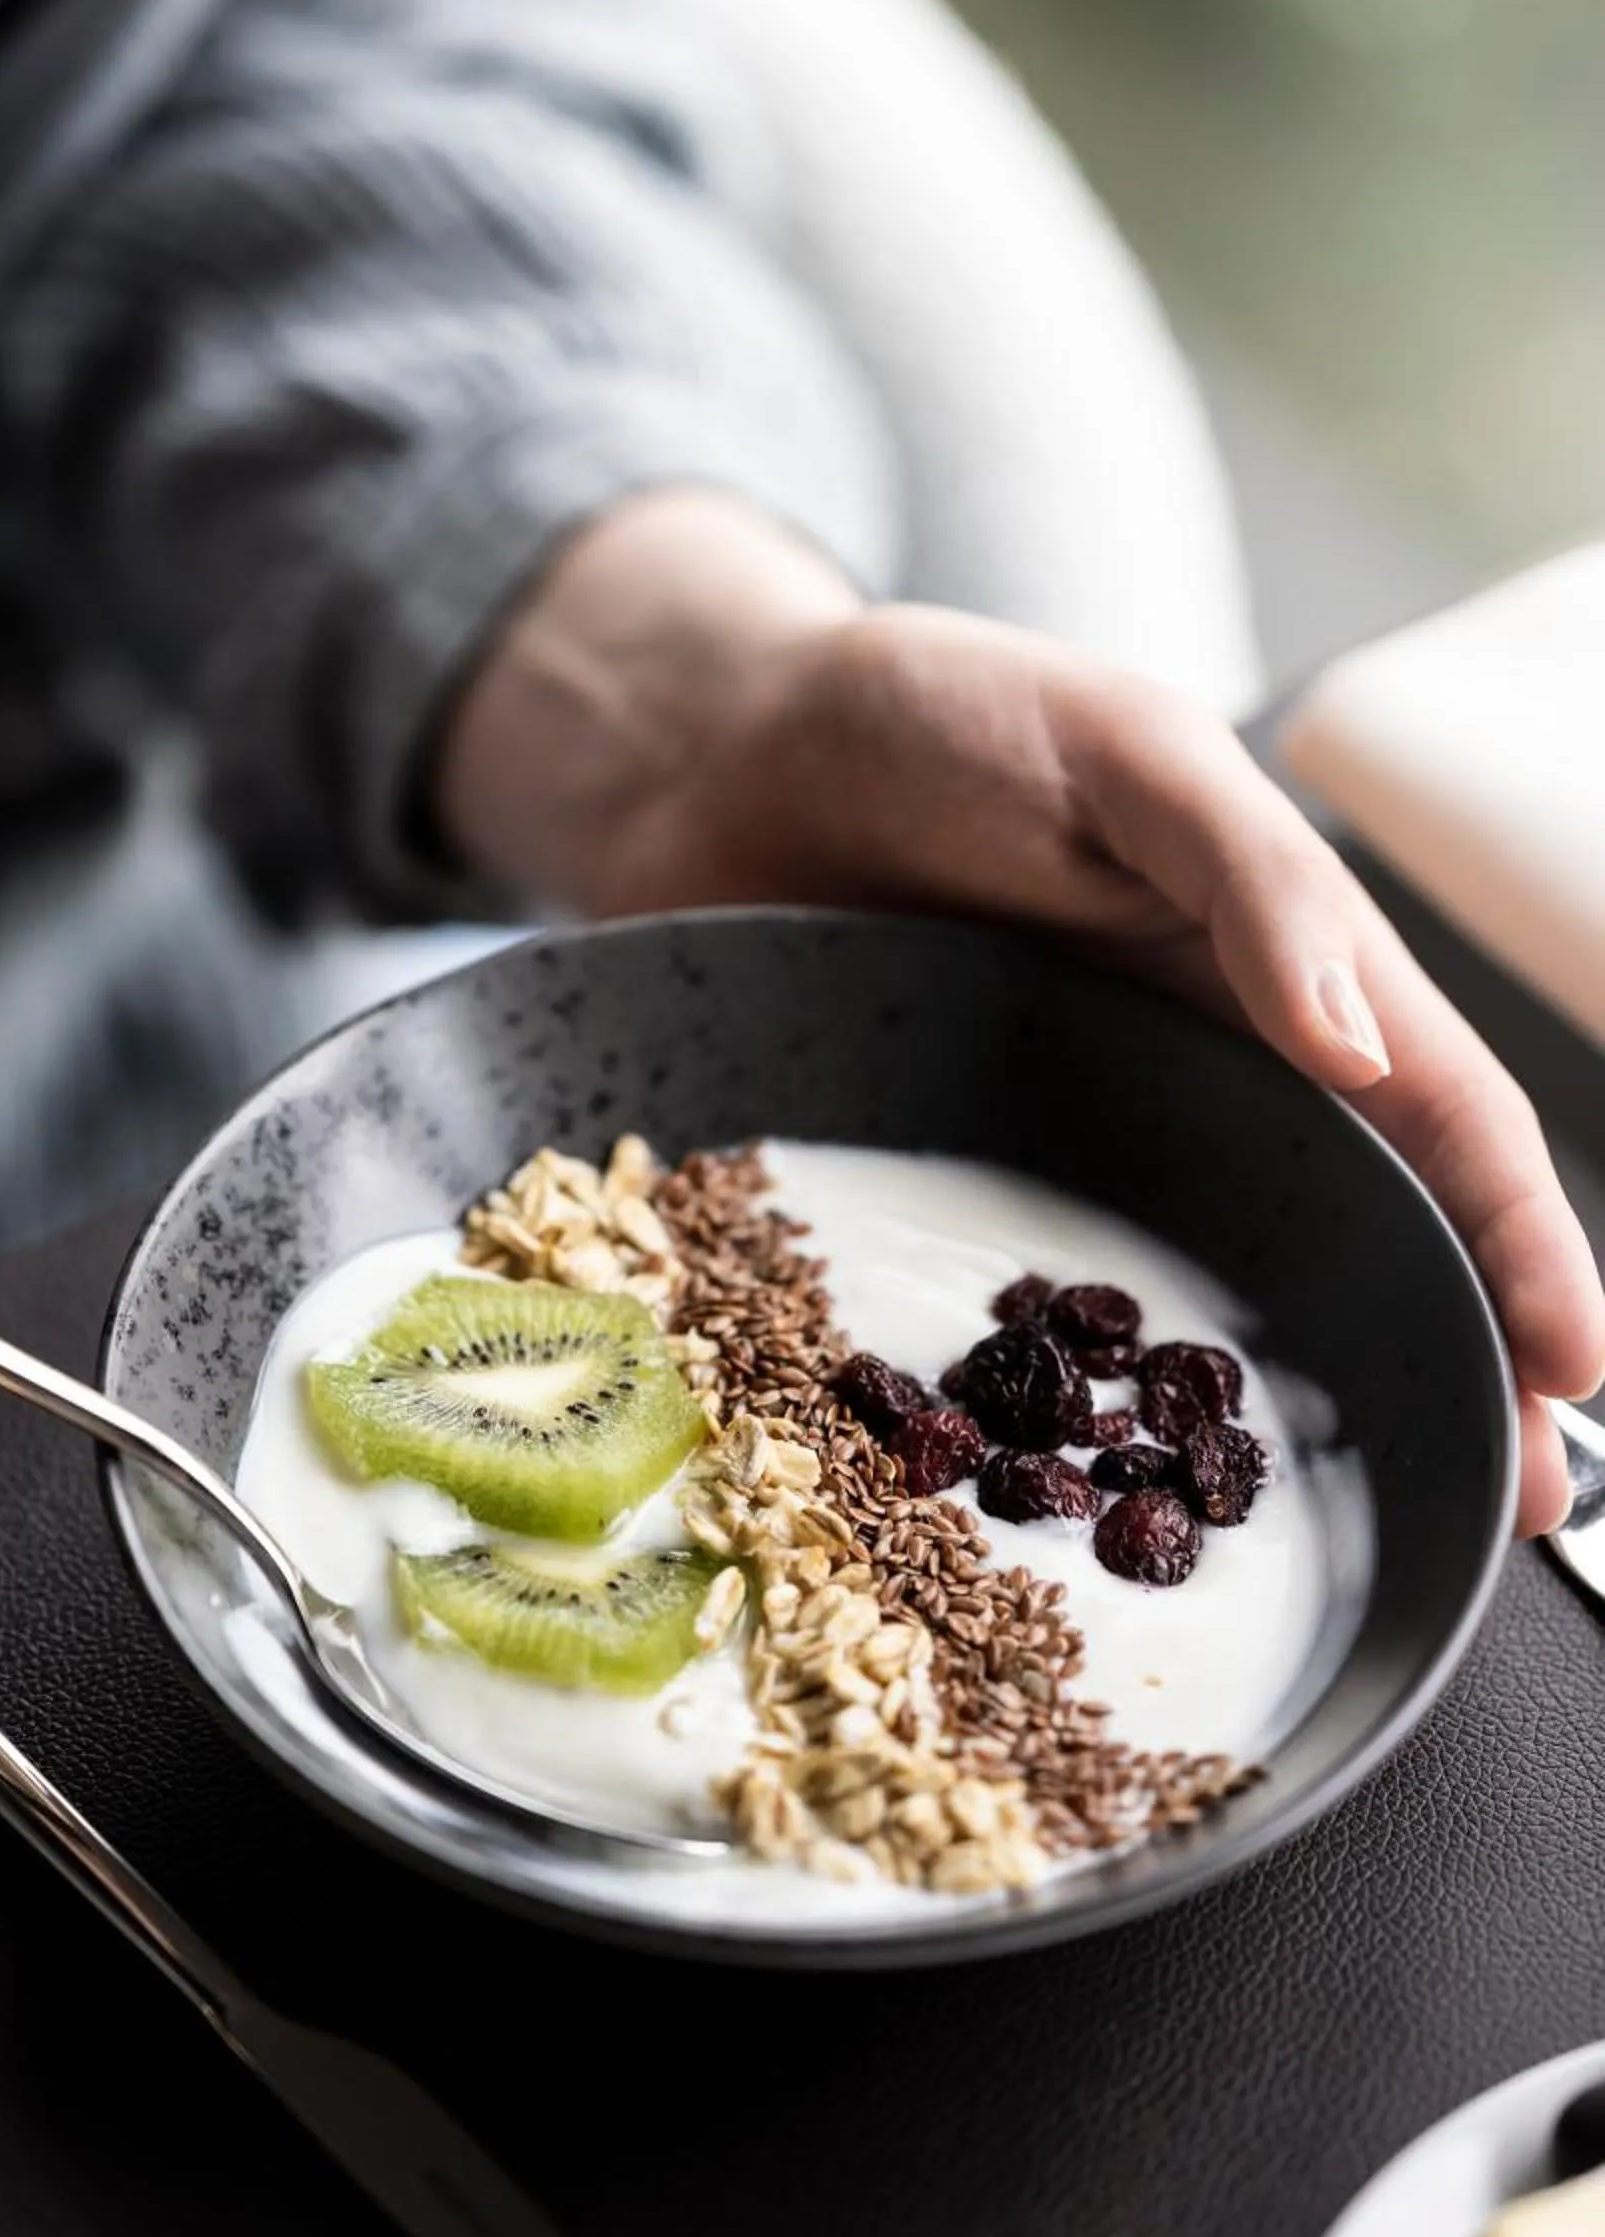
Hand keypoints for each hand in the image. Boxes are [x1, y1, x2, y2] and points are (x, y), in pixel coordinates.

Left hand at [440, 493, 1604, 1536]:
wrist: (718, 747)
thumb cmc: (938, 712)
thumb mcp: (1121, 752)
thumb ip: (1251, 882)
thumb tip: (1363, 1048)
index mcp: (1283, 955)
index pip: (1447, 1112)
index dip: (1522, 1239)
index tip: (1575, 1370)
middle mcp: (1210, 1062)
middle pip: (1374, 1226)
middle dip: (1460, 1361)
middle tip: (1514, 1507)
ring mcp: (1095, 1131)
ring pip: (1238, 1284)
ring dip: (1306, 1407)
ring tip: (1378, 1524)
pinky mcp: (976, 1180)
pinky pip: (1061, 1307)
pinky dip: (1114, 1398)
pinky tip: (1128, 1485)